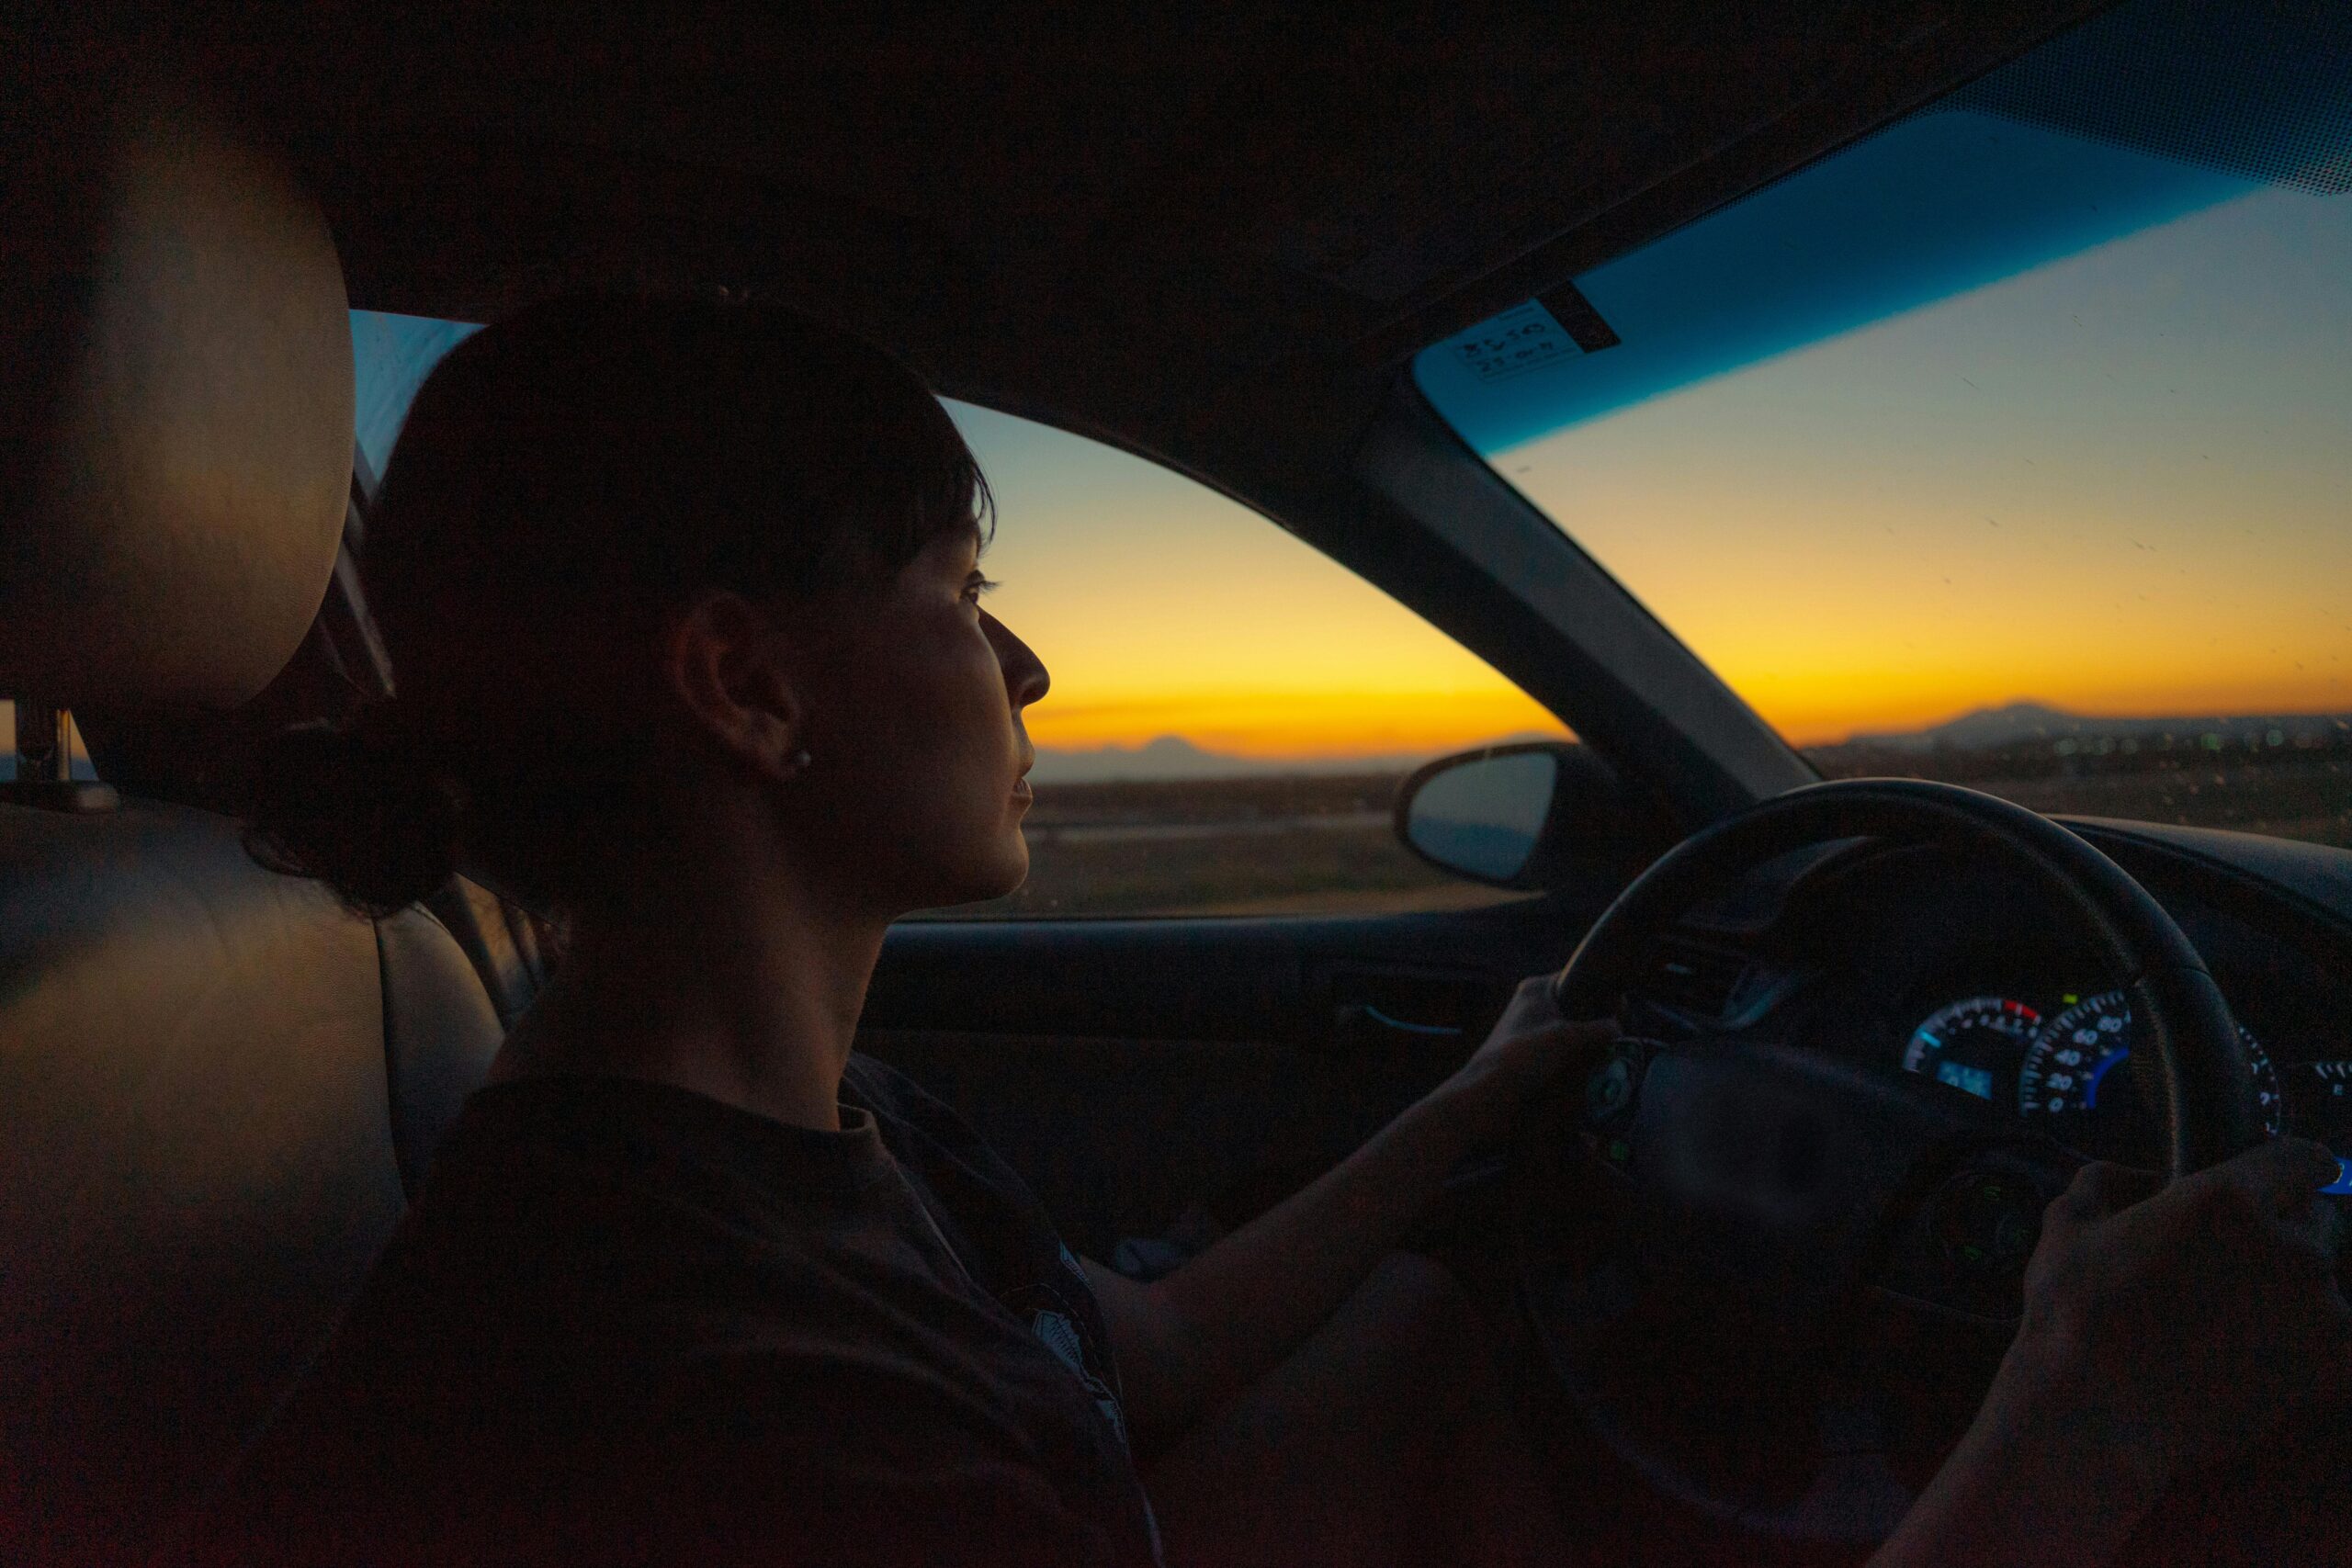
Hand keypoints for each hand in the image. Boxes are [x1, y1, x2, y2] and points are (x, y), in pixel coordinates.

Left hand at [1436, 976, 1619, 1145]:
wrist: (1489, 1093)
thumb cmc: (1524, 1055)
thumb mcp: (1568, 1037)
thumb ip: (1598, 1029)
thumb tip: (1617, 1028)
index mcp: (1536, 988)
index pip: (1577, 978)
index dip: (1600, 991)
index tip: (1619, 1009)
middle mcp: (1531, 1004)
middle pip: (1576, 1007)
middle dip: (1594, 1024)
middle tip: (1613, 1038)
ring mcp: (1528, 1030)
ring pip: (1570, 1033)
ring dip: (1585, 1046)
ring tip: (1602, 1057)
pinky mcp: (1528, 1054)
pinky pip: (1560, 1052)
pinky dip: (1572, 1061)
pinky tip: (1585, 1072)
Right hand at [1998, 1138, 2351, 1492]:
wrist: (2096, 1416)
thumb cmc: (2073, 1314)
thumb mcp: (2066, 1223)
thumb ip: (2109, 1181)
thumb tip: (2142, 1178)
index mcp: (2228, 1196)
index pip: (2305, 1159)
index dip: (2296, 1170)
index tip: (2290, 1184)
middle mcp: (2288, 1243)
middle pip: (2317, 1223)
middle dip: (2285, 1238)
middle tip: (2235, 1273)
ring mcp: (2321, 1308)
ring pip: (2324, 1287)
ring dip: (2295, 1298)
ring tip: (2235, 1330)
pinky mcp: (2335, 1365)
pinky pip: (2335, 1342)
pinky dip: (2308, 1348)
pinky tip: (2257, 1362)